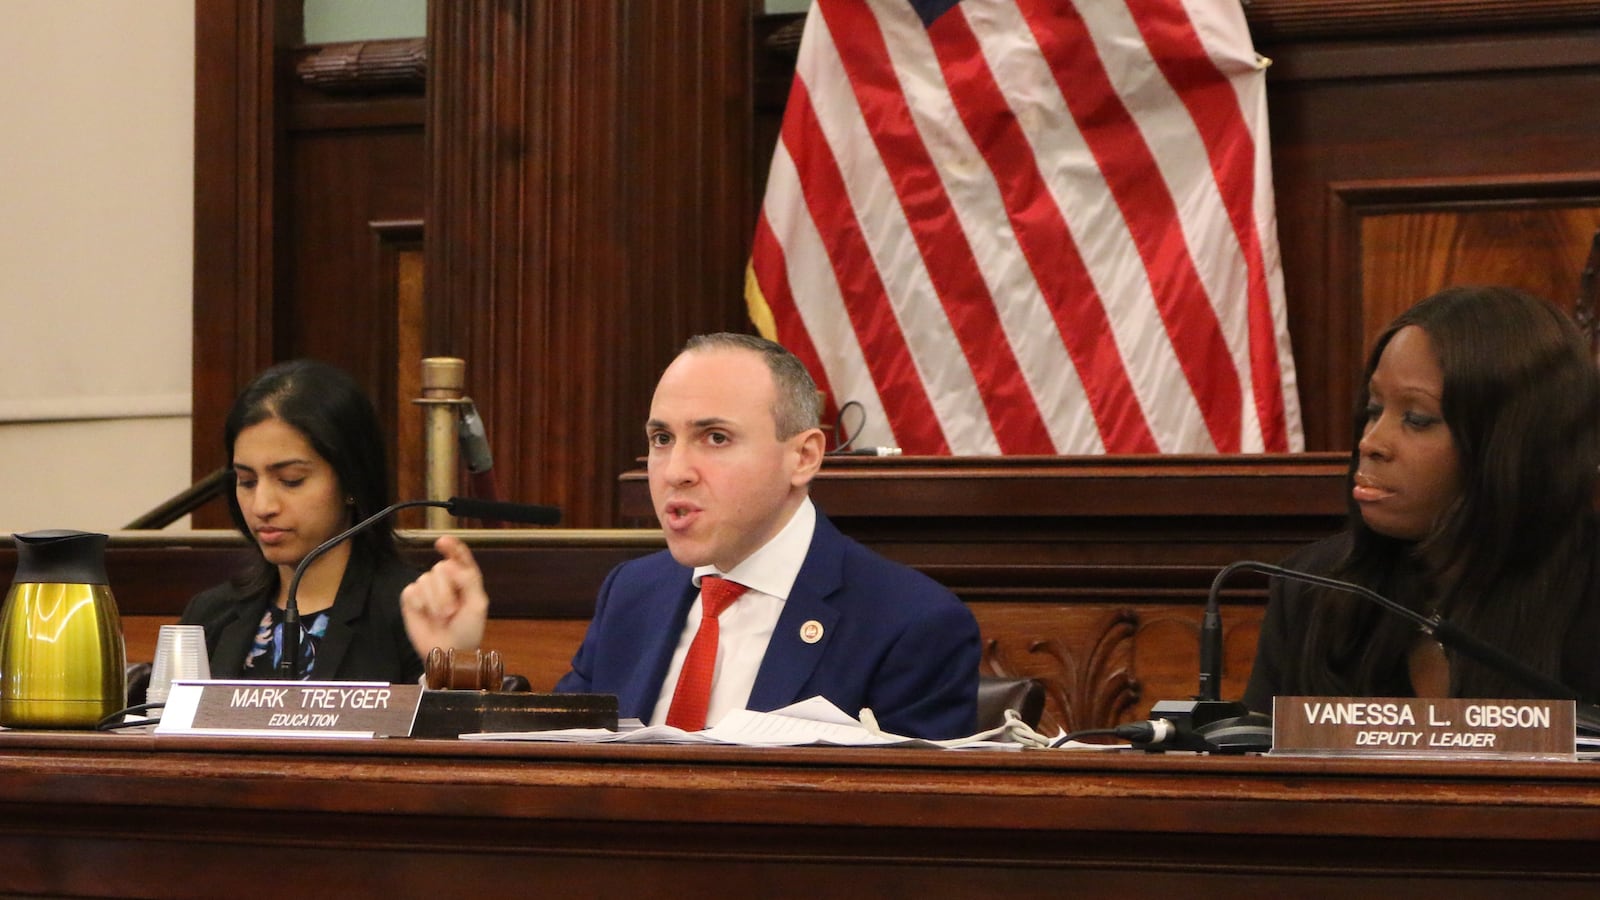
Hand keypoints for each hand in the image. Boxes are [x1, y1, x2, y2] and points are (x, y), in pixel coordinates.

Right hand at [401, 535, 488, 657]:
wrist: (449, 651)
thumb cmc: (467, 630)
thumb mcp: (477, 604)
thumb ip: (468, 580)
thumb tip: (449, 564)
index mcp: (464, 578)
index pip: (459, 555)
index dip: (451, 546)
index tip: (443, 542)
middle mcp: (445, 579)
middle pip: (441, 568)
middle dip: (446, 591)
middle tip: (452, 612)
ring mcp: (427, 588)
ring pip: (425, 579)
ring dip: (434, 601)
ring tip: (441, 617)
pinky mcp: (412, 599)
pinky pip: (411, 591)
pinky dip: (419, 604)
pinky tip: (425, 614)